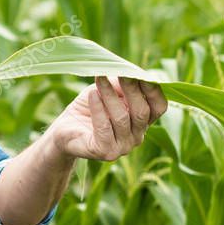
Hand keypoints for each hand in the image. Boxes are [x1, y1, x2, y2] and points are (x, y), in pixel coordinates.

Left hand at [46, 76, 166, 160]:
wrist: (64, 130)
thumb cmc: (90, 107)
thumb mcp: (108, 90)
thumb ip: (121, 83)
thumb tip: (130, 72)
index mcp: (143, 121)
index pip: (159, 107)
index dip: (153, 90)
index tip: (140, 72)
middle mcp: (137, 136)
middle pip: (142, 111)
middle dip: (132, 89)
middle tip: (120, 73)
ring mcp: (123, 147)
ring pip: (122, 118)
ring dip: (110, 96)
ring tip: (99, 79)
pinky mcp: (105, 152)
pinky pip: (104, 127)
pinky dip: (98, 108)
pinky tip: (92, 95)